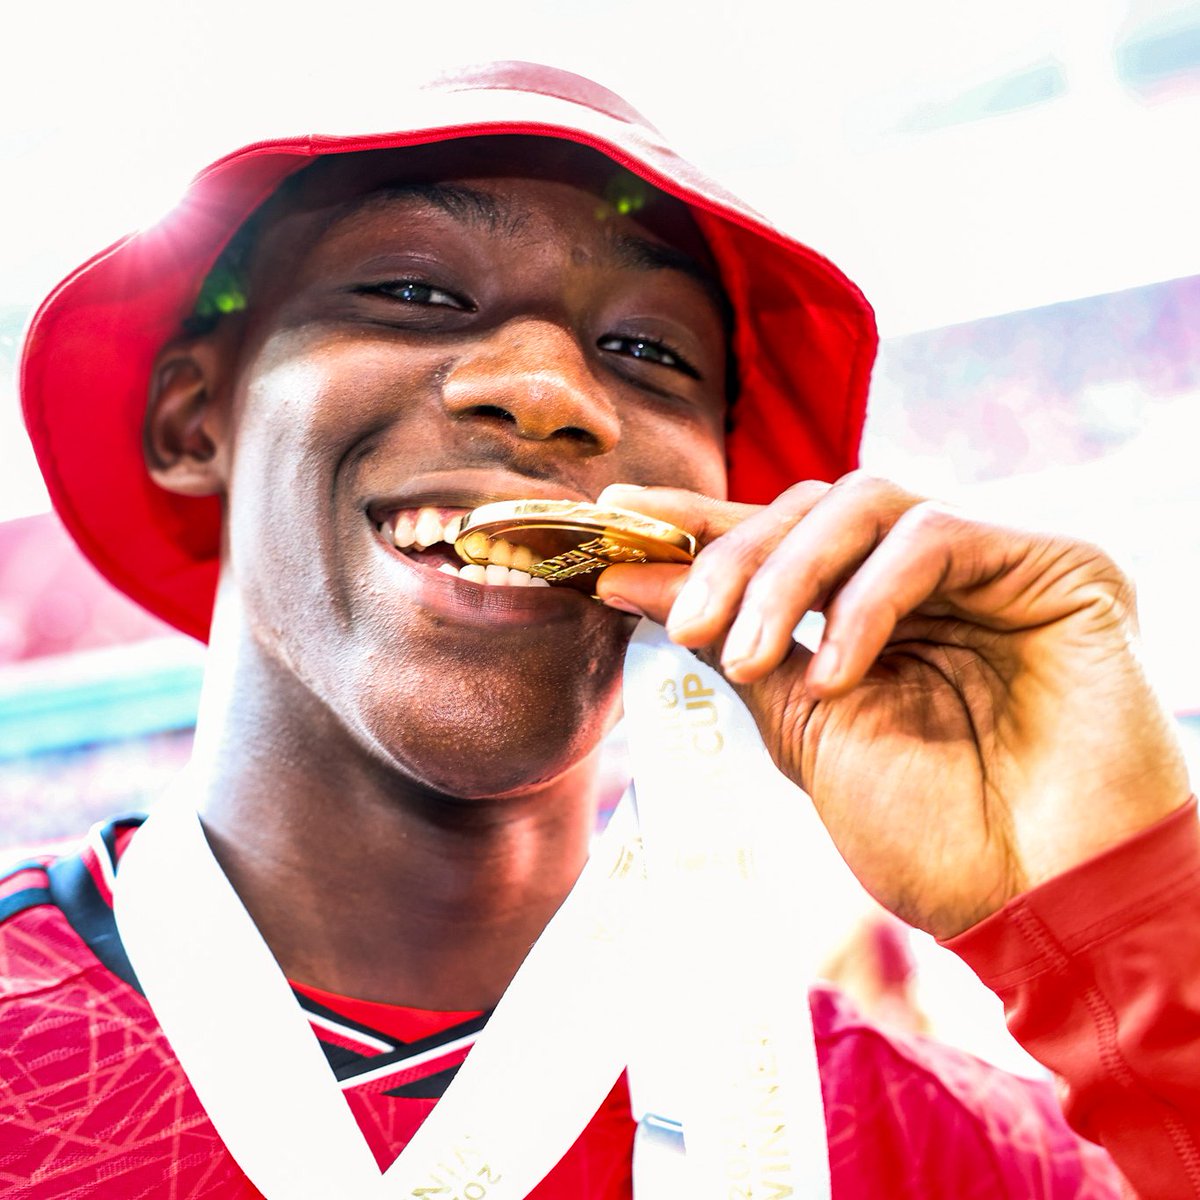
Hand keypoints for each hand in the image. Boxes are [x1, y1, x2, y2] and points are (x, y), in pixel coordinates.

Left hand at [595, 474, 1190, 937]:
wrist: (1047, 908)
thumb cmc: (935, 838)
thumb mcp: (806, 732)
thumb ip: (734, 647)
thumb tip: (633, 580)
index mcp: (873, 615)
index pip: (775, 542)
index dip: (693, 523)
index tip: (613, 516)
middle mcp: (928, 579)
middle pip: (809, 509)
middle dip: (733, 557)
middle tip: (684, 622)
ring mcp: (991, 563)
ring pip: (863, 502)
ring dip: (787, 574)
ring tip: (749, 658)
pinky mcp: (1054, 562)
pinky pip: (934, 537)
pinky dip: (869, 600)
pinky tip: (838, 676)